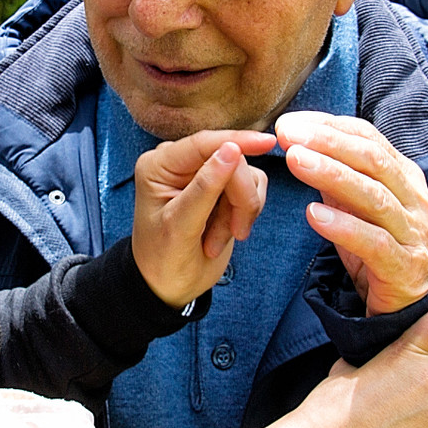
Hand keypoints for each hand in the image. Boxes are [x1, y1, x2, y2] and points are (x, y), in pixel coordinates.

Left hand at [131, 130, 275, 307]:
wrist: (169, 285)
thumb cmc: (163, 259)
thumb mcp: (180, 226)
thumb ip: (205, 188)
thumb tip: (232, 149)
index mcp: (160, 165)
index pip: (203, 143)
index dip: (237, 141)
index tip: (267, 143)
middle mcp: (181, 163)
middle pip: (232, 159)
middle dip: (238, 198)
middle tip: (234, 232)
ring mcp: (204, 175)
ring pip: (246, 175)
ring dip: (240, 211)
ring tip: (218, 239)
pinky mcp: (224, 189)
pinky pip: (252, 187)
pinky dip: (245, 214)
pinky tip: (228, 233)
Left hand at [277, 111, 427, 314]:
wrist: (415, 306)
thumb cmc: (382, 249)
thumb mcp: (359, 208)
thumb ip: (338, 178)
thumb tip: (300, 144)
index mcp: (403, 176)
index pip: (368, 138)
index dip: (329, 126)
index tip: (290, 123)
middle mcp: (413, 198)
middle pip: (372, 160)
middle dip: (328, 142)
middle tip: (288, 134)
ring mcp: (412, 233)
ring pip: (373, 196)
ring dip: (332, 175)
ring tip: (295, 161)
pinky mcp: (404, 267)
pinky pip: (374, 243)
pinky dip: (344, 227)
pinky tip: (314, 215)